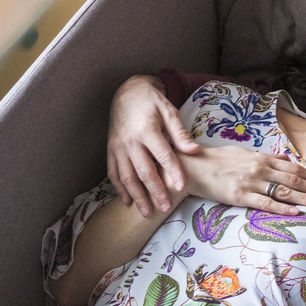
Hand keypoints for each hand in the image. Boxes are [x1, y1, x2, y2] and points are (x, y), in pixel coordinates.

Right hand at [106, 74, 197, 216]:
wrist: (126, 93)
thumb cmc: (152, 102)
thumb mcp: (169, 111)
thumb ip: (180, 133)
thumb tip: (194, 150)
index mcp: (147, 130)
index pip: (163, 156)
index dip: (173, 172)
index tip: (182, 188)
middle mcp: (130, 141)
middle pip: (144, 171)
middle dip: (155, 192)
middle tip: (165, 208)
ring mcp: (117, 147)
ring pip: (127, 176)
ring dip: (137, 196)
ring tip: (147, 212)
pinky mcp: (111, 150)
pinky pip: (113, 173)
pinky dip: (120, 188)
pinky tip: (128, 201)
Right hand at [180, 144, 305, 211]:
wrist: (193, 167)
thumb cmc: (218, 160)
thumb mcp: (245, 153)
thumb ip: (267, 157)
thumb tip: (286, 158)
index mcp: (262, 158)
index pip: (294, 167)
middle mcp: (260, 169)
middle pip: (294, 179)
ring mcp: (251, 183)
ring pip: (284, 191)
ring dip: (305, 198)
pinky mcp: (240, 196)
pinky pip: (265, 203)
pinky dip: (282, 207)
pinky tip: (296, 212)